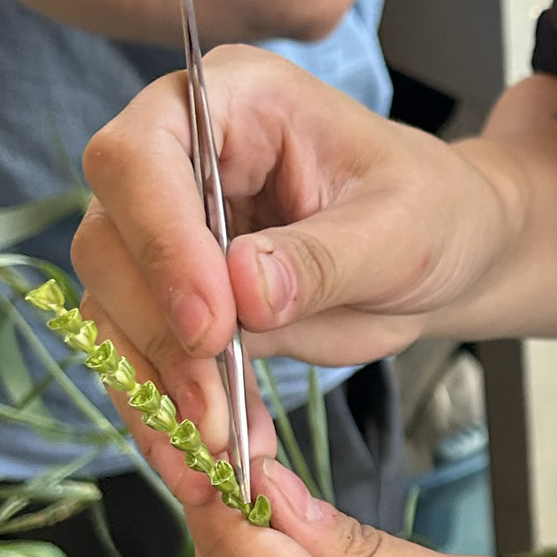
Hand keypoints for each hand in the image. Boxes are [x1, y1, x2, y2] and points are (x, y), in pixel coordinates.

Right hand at [74, 48, 517, 449]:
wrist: (446, 259)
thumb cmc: (434, 212)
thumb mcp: (402, 229)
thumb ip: (323, 257)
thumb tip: (243, 291)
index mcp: (232, 99)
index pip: (143, 154)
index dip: (161, 240)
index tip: (212, 323)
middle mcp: (178, 157)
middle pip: (110, 239)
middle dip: (158, 335)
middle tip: (213, 410)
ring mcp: (166, 232)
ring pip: (112, 309)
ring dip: (155, 390)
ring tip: (219, 453)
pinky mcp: (173, 301)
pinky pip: (140, 358)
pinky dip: (166, 413)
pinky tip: (206, 457)